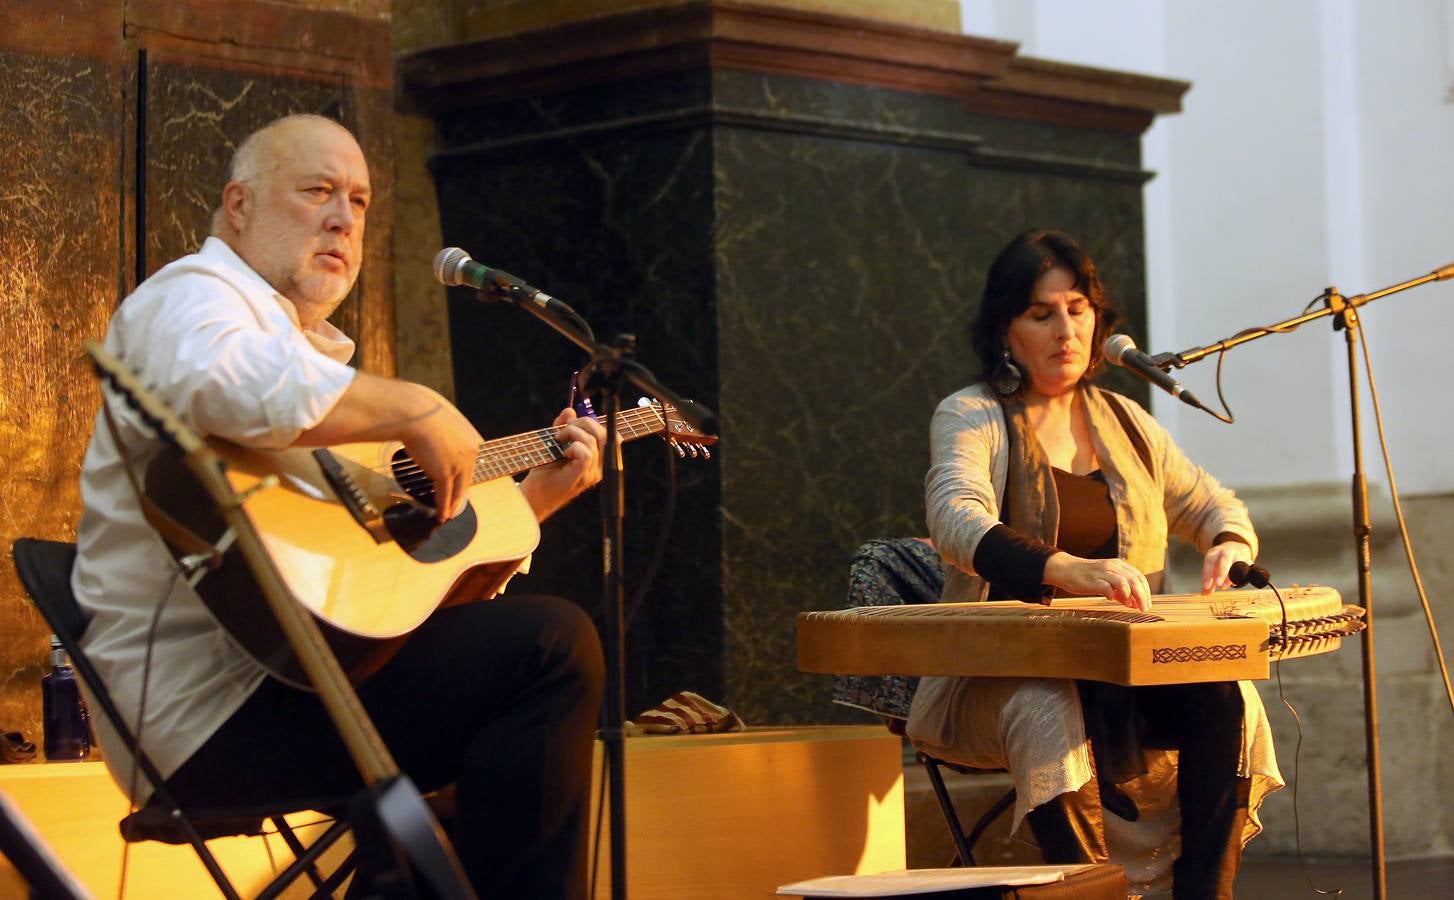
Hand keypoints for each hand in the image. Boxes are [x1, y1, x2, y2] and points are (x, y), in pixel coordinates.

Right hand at [398, 390, 484, 522]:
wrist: (415, 413)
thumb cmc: (422, 410)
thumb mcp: (442, 419)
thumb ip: (444, 430)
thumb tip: (434, 432)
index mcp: (471, 439)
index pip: (470, 462)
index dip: (464, 475)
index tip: (460, 483)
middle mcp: (470, 453)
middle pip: (467, 478)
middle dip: (461, 493)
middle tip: (456, 503)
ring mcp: (459, 464)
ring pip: (458, 490)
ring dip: (453, 504)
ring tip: (449, 513)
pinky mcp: (444, 473)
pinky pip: (445, 495)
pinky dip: (443, 507)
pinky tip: (441, 516)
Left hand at [520, 407, 605, 521]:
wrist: (533, 497)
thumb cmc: (544, 473)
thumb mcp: (554, 444)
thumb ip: (564, 427)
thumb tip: (569, 410)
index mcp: (598, 460)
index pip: (611, 436)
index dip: (595, 424)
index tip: (575, 423)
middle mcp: (599, 467)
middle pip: (605, 434)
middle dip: (583, 423)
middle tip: (563, 430)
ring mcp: (591, 474)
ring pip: (592, 441)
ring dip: (572, 433)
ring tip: (557, 439)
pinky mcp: (581, 477)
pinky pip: (586, 453)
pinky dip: (572, 446)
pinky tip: (561, 451)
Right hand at [1043, 552, 1153, 611]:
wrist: (1066, 569)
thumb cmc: (1087, 577)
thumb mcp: (1107, 580)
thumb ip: (1121, 590)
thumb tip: (1134, 603)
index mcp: (1118, 565)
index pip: (1139, 577)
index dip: (1146, 591)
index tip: (1147, 604)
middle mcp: (1112, 566)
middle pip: (1135, 580)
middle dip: (1142, 596)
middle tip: (1144, 609)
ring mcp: (1102, 572)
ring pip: (1124, 583)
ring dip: (1130, 596)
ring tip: (1129, 606)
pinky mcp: (1093, 580)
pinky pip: (1107, 587)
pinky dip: (1112, 595)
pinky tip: (1110, 599)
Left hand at [1201, 540, 1252, 592]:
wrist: (1236, 546)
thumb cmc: (1220, 560)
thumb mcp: (1212, 566)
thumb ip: (1208, 580)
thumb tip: (1204, 593)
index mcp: (1215, 553)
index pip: (1210, 561)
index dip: (1207, 574)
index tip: (1206, 586)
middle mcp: (1227, 552)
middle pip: (1224, 560)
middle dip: (1221, 572)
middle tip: (1219, 584)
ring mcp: (1239, 555)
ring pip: (1237, 565)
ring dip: (1231, 577)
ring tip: (1226, 585)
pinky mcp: (1249, 560)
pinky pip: (1247, 569)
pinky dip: (1242, 577)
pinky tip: (1235, 582)